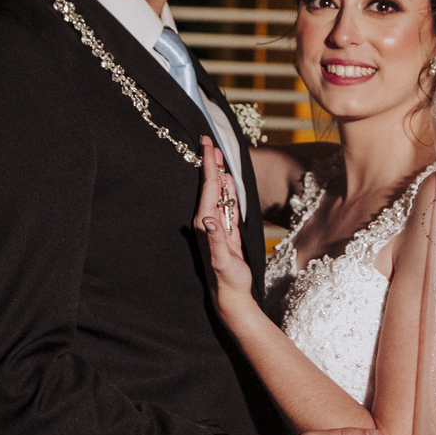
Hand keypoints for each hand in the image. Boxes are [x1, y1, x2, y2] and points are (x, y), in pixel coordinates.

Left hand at [194, 138, 253, 317]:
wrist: (230, 294)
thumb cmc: (227, 279)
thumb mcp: (223, 261)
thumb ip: (216, 239)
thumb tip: (209, 219)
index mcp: (205, 223)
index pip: (208, 188)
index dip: (209, 166)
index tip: (208, 145)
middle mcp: (207, 221)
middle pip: (210, 185)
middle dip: (210, 163)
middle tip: (209, 140)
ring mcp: (216, 225)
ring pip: (218, 192)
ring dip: (218, 172)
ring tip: (217, 154)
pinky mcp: (226, 230)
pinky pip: (227, 204)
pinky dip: (227, 189)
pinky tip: (227, 180)